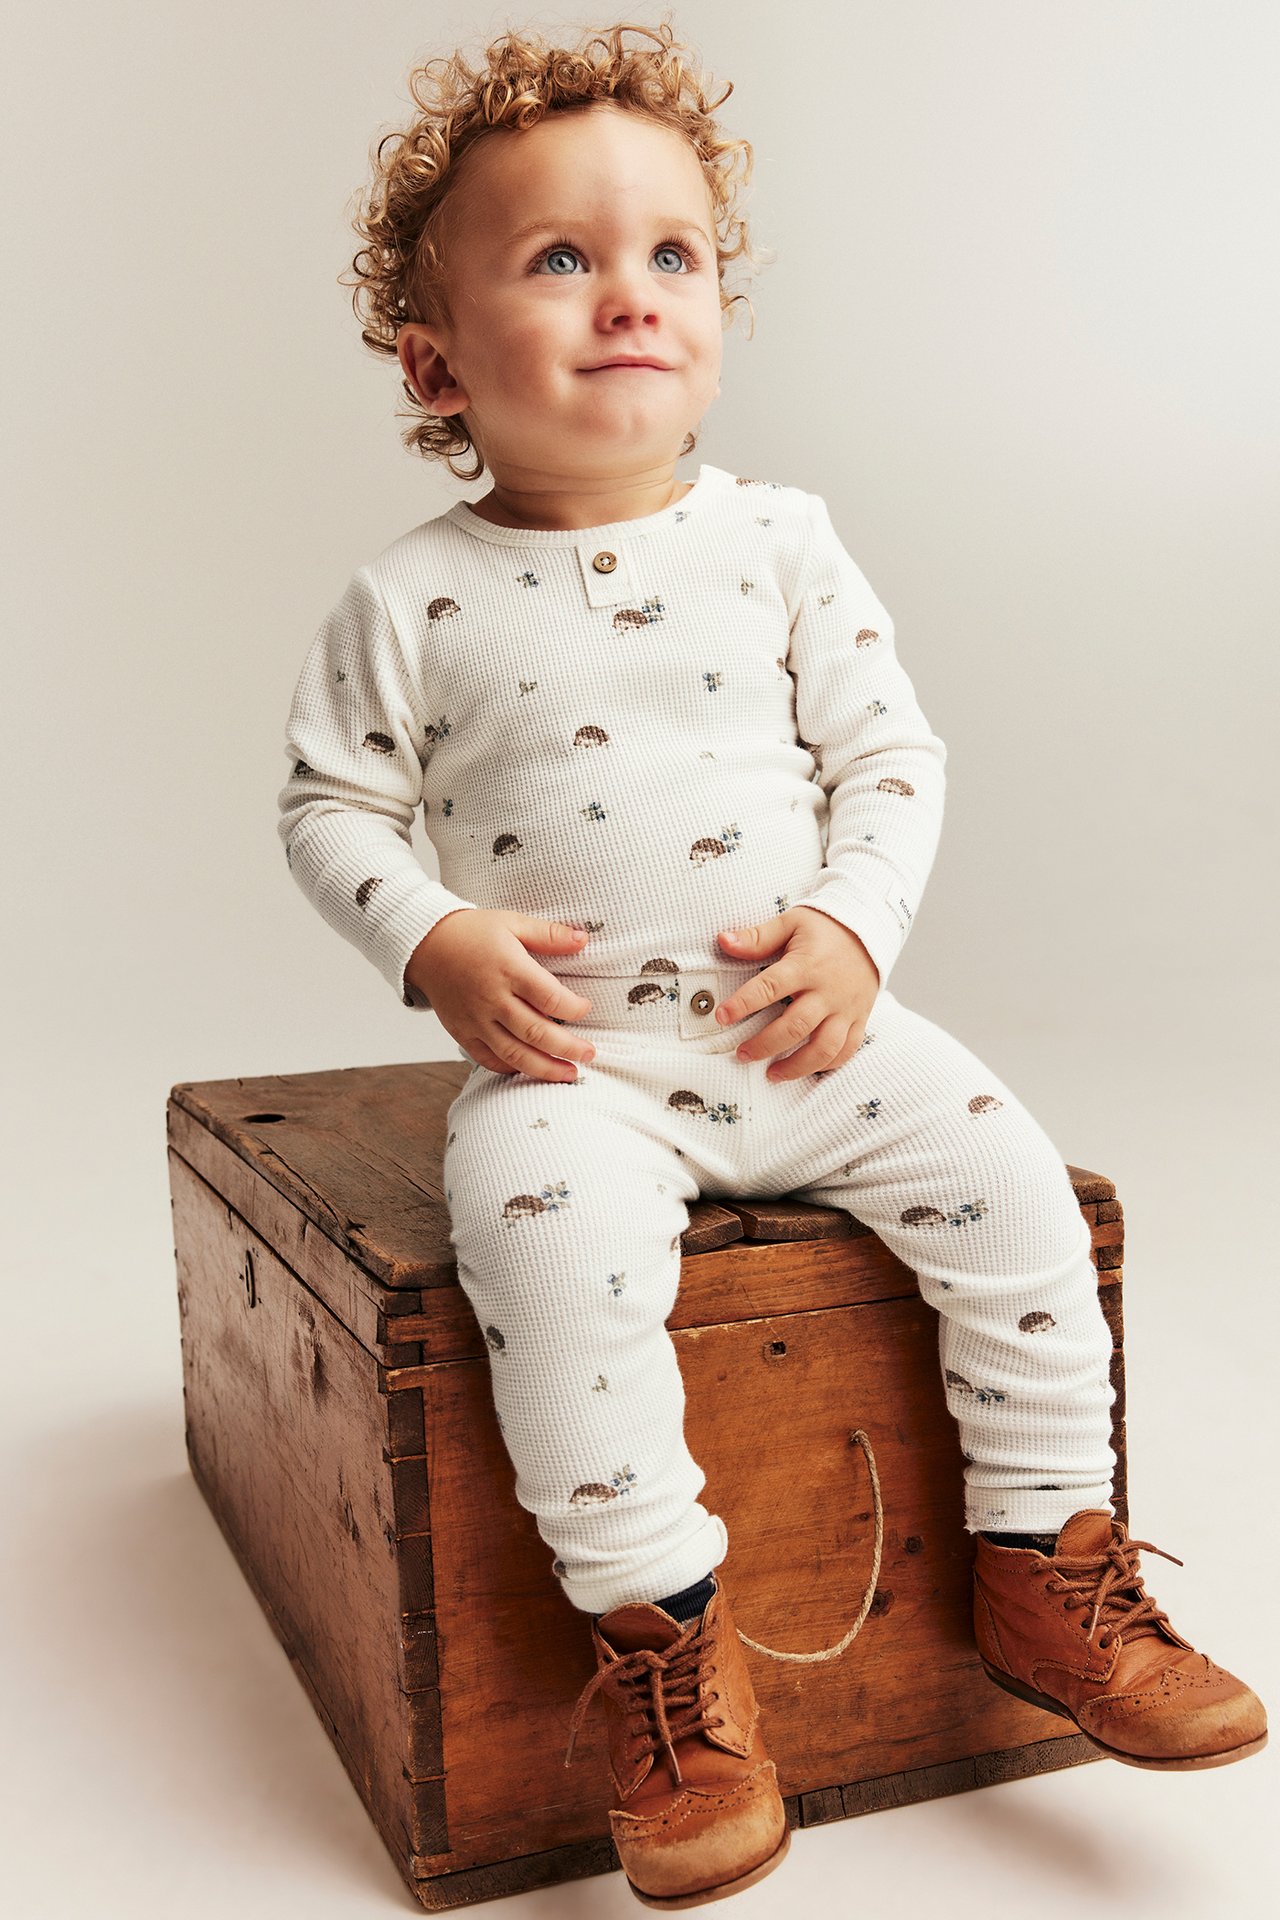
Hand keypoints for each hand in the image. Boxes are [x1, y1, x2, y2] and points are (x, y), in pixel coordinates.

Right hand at [405, 910, 597, 1082]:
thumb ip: (549, 934)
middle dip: (568, 1048)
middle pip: (537, 1032)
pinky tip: (531, 1071)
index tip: (586, 1008)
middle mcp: (493, 999)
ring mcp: (476, 1020)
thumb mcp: (512, 923)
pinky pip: (488, 1059)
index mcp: (509, 969)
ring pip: (515, 1054)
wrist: (425, 945)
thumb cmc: (473, 932)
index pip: (550, 997)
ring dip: (545, 1068)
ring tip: (570, 1074)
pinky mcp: (462, 1032)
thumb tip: (584, 940)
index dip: (574, 1007)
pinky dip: (511, 1069)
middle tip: (590, 1054)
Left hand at [714, 907, 878, 1079]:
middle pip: (795, 1026)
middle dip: (765, 1045)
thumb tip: (723, 940)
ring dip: (796, 1066)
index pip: (770, 987)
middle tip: (741, 1054)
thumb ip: (757, 937)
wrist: (872, 929)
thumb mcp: (791, 923)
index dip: (743, 1004)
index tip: (721, 1016)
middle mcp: (827, 991)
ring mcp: (846, 1008)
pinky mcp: (859, 1019)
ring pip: (823, 1048)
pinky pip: (846, 1050)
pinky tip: (805, 1070)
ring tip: (771, 1074)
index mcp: (806, 965)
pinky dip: (827, 1065)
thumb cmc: (826, 928)